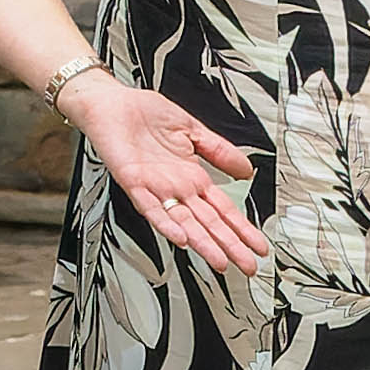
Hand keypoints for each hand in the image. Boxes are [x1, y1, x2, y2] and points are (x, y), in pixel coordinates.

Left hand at [60, 76, 268, 276]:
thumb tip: (247, 170)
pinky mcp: (133, 182)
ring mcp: (155, 188)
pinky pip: (150, 208)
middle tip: (248, 266)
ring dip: (202, 243)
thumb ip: (219, 151)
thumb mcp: (192, 130)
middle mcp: (175, 187)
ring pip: (183, 222)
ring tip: (220, 261)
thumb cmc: (144, 114)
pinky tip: (180, 238)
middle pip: (208, 223)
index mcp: (191, 176)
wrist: (112, 103)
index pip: (222, 209)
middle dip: (229, 245)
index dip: (241, 228)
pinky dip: (165, 223)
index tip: (258, 246)